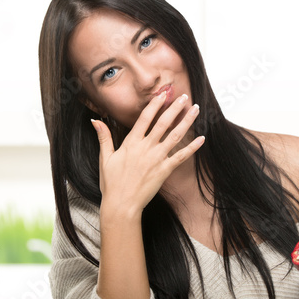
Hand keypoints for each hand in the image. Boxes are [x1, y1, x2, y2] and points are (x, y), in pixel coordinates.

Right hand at [91, 92, 204, 213]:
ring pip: (175, 135)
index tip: (162, 94)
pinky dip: (193, 147)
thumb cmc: (112, 183)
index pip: (145, 118)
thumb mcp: (105, 158)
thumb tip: (96, 120)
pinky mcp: (165, 170)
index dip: (155, 104)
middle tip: (185, 97)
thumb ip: (104, 137)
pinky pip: (182, 156)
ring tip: (196, 110)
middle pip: (163, 123)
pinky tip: (202, 139)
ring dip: (187, 121)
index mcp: (131, 143)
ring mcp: (157, 158)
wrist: (121, 204)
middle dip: (175, 108)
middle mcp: (146, 147)